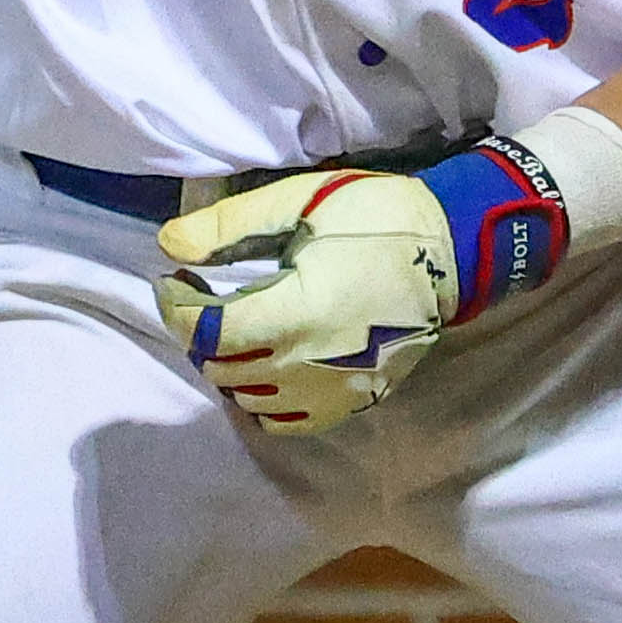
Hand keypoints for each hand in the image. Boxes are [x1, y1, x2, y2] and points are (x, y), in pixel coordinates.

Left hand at [159, 171, 459, 430]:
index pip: (210, 331)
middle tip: (200, 297)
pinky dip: (262, 398)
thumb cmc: (377, 217)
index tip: (173, 281)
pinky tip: (264, 364)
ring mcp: (334, 390)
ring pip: (248, 398)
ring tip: (233, 327)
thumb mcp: (300, 201)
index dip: (177, 308)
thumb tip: (168, 244)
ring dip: (226, 365)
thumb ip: (229, 225)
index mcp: (298, 310)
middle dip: (197, 332)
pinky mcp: (353, 400)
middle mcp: (311, 362)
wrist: (453, 251)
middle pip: (222, 368)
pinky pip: (287, 421)